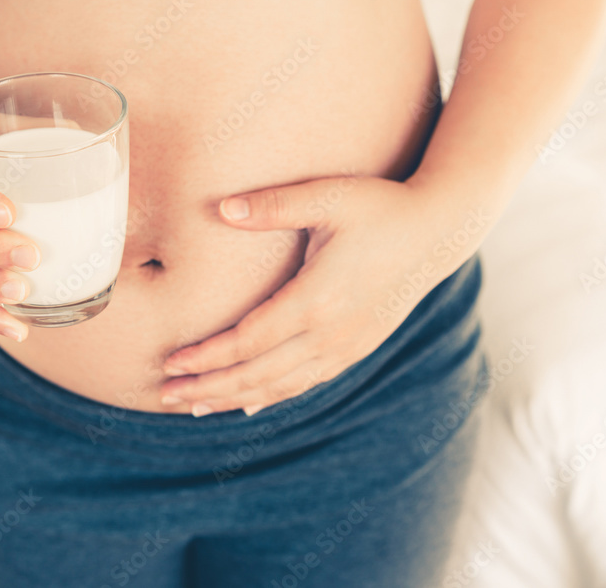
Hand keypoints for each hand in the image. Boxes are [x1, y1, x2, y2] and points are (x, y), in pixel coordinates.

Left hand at [158, 174, 483, 415]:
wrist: (439, 233)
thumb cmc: (381, 209)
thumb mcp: (328, 197)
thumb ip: (273, 205)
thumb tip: (221, 208)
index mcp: (318, 299)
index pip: (248, 341)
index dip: (207, 356)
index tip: (171, 363)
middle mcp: (331, 334)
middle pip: (258, 374)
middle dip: (209, 388)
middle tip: (166, 395)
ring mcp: (346, 347)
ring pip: (281, 387)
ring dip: (235, 399)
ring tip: (196, 408)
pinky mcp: (356, 349)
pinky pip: (306, 383)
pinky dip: (272, 397)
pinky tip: (249, 404)